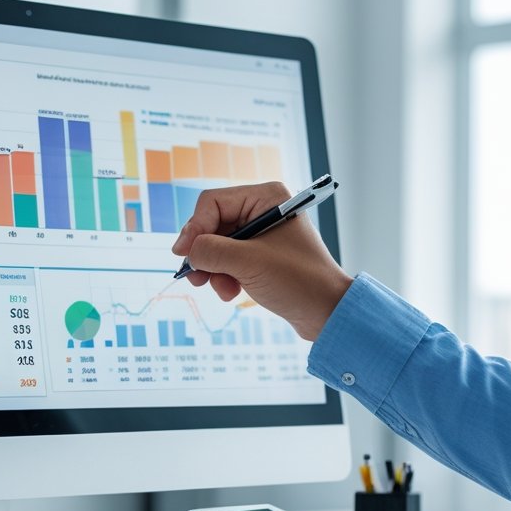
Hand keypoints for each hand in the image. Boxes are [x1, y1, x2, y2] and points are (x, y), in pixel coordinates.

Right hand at [171, 182, 352, 340]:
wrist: (327, 312)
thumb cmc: (298, 281)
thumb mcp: (248, 263)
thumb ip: (211, 251)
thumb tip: (186, 251)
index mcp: (266, 197)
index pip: (213, 202)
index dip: (194, 228)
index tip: (183, 255)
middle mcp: (263, 209)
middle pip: (213, 224)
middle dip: (205, 253)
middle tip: (196, 278)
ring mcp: (262, 232)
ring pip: (218, 244)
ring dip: (214, 269)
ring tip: (222, 290)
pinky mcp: (262, 254)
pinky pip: (229, 259)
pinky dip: (224, 275)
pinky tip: (232, 291)